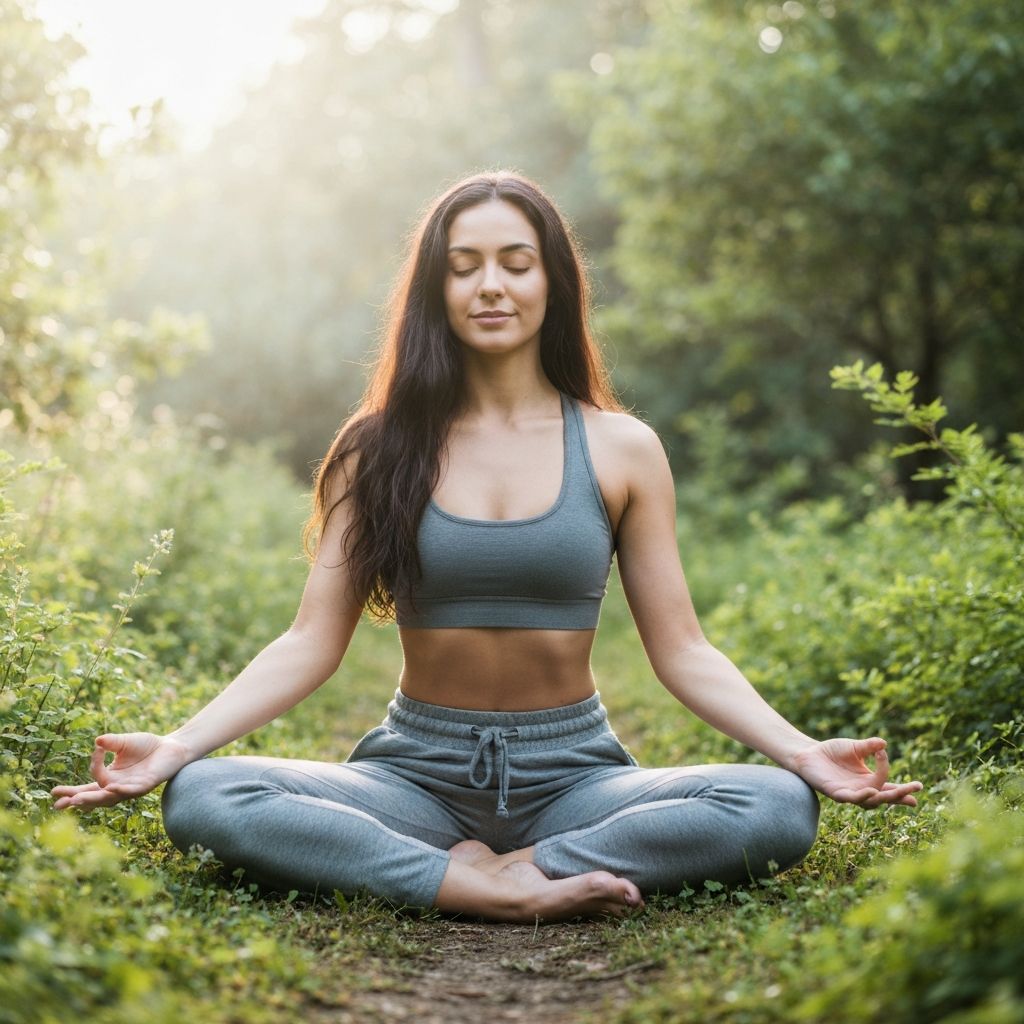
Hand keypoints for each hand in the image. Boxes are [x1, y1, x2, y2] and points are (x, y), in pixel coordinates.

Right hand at [50, 732, 191, 810]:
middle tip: (58, 804)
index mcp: (111, 778)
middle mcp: (119, 786)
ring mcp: (132, 788)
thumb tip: (97, 742)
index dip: (90, 768)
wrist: (173, 746)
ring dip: (94, 799)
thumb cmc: (147, 746)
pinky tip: (111, 788)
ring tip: (76, 801)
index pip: (91, 783)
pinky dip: (121, 789)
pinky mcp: (147, 784)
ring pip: (110, 798)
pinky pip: (132, 790)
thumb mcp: (125, 742)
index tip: (97, 750)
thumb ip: (111, 743)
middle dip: (76, 800)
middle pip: (95, 797)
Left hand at [790, 737, 922, 807]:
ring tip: (896, 792)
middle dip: (900, 795)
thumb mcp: (854, 747)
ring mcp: (849, 793)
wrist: (808, 753)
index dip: (905, 790)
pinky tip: (870, 790)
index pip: (890, 788)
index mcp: (868, 780)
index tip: (918, 784)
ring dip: (882, 797)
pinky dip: (861, 796)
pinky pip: (850, 798)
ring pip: (869, 802)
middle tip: (914, 791)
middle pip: (884, 797)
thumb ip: (869, 746)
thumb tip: (883, 743)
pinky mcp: (835, 792)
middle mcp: (861, 790)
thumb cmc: (832, 752)